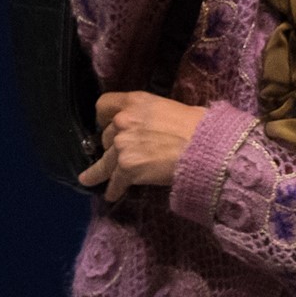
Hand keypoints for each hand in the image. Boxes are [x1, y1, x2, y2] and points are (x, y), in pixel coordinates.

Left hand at [78, 91, 205, 202]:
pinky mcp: (127, 167)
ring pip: (105, 161)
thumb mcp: (172, 108)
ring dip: (101, 171)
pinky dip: (114, 189)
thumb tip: (155, 125)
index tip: (106, 125)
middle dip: (113, 145)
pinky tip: (112, 195)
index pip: (103, 105)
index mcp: (135, 101)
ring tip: (91, 179)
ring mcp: (122, 144)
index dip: (103, 118)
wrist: (205, 148)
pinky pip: (114, 182)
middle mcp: (123, 120)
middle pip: (106, 136)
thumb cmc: (199, 125)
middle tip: (121, 154)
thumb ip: (153, 115)